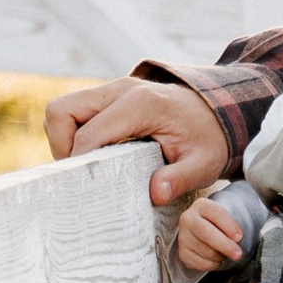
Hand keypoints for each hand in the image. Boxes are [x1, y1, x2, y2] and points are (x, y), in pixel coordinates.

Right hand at [40, 76, 229, 206]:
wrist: (221, 111)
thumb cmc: (210, 138)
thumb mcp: (203, 163)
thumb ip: (180, 178)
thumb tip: (155, 193)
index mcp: (141, 105)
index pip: (89, 134)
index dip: (81, 165)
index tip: (88, 189)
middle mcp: (121, 90)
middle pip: (61, 112)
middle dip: (61, 147)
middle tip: (81, 175)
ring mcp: (113, 89)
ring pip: (63, 109)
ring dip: (64, 139)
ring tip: (86, 167)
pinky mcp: (110, 95)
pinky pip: (75, 111)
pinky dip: (74, 133)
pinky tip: (96, 156)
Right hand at [174, 193, 249, 277]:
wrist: (203, 231)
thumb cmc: (219, 224)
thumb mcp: (226, 218)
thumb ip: (232, 226)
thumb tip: (236, 241)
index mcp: (201, 206)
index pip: (216, 214)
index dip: (229, 227)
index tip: (239, 237)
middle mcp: (188, 219)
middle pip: (206, 233)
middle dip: (225, 245)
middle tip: (238, 254)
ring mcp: (183, 237)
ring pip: (205, 251)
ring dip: (220, 256)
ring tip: (224, 252)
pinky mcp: (182, 253)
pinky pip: (201, 263)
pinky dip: (213, 264)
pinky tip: (216, 259)